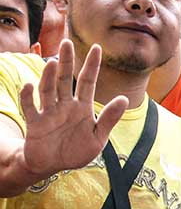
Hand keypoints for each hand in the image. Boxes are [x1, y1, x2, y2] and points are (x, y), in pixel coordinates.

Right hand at [19, 40, 126, 180]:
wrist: (54, 167)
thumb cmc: (76, 151)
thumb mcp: (98, 138)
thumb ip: (110, 119)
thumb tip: (123, 98)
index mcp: (83, 107)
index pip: (87, 81)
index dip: (91, 65)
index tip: (97, 47)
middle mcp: (65, 105)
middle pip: (65, 79)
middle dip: (66, 61)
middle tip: (66, 42)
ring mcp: (49, 112)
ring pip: (48, 90)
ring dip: (49, 76)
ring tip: (53, 62)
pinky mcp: (35, 123)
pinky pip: (30, 107)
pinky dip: (28, 96)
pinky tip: (29, 85)